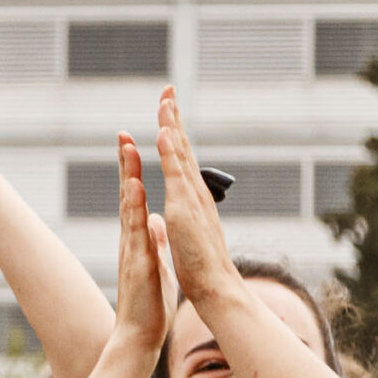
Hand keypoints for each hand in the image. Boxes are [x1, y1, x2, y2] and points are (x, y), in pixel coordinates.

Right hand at [109, 132, 169, 350]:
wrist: (139, 336)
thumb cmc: (149, 305)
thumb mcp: (156, 266)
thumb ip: (155, 243)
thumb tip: (155, 223)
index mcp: (138, 240)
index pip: (135, 199)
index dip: (134, 172)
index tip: (132, 146)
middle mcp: (131, 240)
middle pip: (127, 195)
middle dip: (126, 164)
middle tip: (124, 134)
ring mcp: (132, 250)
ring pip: (129, 206)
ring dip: (128, 176)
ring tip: (128, 149)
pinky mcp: (137, 261)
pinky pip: (136, 229)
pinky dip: (135, 207)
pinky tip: (136, 187)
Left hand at [152, 88, 234, 303]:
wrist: (216, 287)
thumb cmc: (200, 266)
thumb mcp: (184, 234)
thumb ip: (178, 218)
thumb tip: (171, 209)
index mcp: (191, 198)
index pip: (180, 159)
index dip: (172, 134)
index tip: (166, 110)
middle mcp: (195, 193)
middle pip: (183, 148)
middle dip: (174, 118)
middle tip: (167, 90)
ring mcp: (193, 199)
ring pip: (181, 155)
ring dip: (172, 126)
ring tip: (165, 100)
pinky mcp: (186, 210)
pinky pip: (177, 176)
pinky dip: (170, 153)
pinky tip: (162, 133)